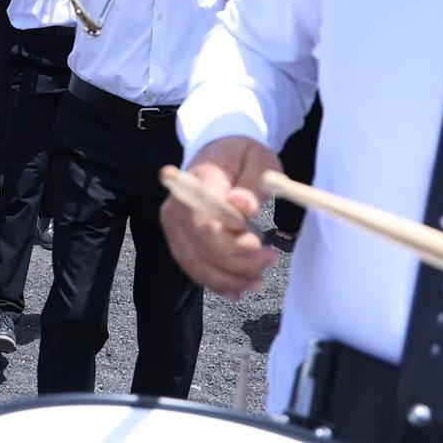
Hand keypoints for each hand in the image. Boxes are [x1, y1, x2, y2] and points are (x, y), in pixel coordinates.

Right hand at [159, 136, 280, 297]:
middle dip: (237, 266)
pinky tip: (237, 288)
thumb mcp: (259, 159)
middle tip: (269, 260)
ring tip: (257, 281)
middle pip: (200, 249)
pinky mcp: (177, 237)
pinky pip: (192, 266)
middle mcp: (178, 205)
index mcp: (198, 183)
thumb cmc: (241, 157)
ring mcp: (174, 223)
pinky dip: (215, 282)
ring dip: (227, 280)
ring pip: (194, 264)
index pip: (206, 225)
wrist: (216, 154)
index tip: (262, 245)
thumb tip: (243, 205)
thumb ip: (254, 182)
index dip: (232, 246)